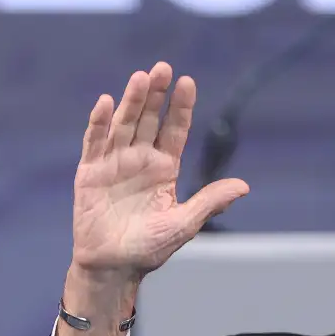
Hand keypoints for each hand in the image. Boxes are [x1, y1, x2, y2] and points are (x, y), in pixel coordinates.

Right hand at [70, 62, 248, 282]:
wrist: (112, 267)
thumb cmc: (148, 249)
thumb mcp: (184, 224)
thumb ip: (209, 202)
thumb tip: (244, 186)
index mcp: (164, 168)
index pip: (174, 130)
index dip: (180, 106)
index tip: (187, 82)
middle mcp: (139, 160)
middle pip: (149, 119)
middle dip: (156, 94)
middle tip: (163, 68)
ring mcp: (113, 164)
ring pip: (123, 124)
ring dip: (131, 102)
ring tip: (140, 78)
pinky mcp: (90, 173)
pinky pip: (93, 143)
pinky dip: (97, 123)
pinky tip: (104, 102)